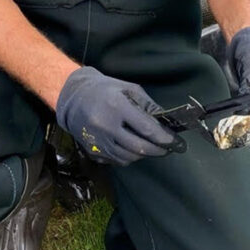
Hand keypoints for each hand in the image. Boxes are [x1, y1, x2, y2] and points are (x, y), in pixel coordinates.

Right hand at [55, 67, 184, 165]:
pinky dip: (128, 157)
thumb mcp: (128, 88)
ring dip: (143, 155)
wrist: (72, 97)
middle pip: (139, 148)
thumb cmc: (104, 89)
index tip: (176, 143)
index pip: (146, 129)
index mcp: (116, 106)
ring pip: (128, 158)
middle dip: (158, 150)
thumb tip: (166, 122)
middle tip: (167, 149)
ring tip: (150, 148)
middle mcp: (106, 126)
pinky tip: (132, 149)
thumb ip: (148, 105)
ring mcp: (97, 141)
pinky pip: (116, 161)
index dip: (164, 138)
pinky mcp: (92, 151)